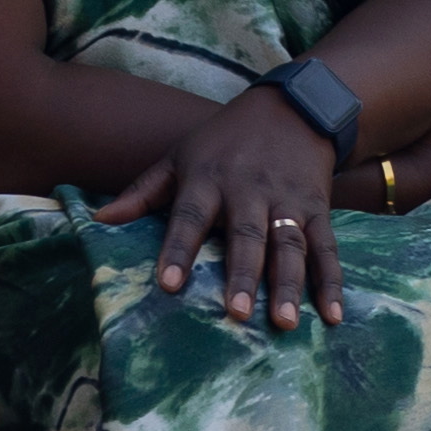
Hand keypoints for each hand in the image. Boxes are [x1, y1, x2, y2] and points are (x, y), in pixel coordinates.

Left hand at [100, 82, 342, 331]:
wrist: (295, 107)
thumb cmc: (225, 140)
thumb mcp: (180, 156)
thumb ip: (143, 192)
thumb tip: (97, 221)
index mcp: (209, 179)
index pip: (191, 217)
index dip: (180, 250)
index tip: (170, 284)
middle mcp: (250, 191)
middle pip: (246, 237)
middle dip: (244, 275)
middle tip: (238, 313)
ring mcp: (288, 201)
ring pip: (289, 245)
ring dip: (289, 284)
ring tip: (286, 322)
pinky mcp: (318, 208)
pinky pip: (327, 248)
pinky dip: (331, 282)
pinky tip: (333, 314)